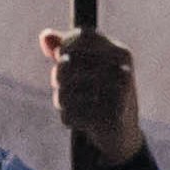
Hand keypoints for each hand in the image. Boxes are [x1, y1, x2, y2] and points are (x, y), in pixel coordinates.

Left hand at [37, 23, 142, 169]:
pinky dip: (69, 119)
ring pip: (63, 92)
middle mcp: (121, 70)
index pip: (81, 36)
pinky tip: (83, 121)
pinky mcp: (108, 119)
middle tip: (64, 86)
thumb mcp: (87, 67)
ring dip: (62, 101)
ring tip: (77, 105)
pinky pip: (68, 114)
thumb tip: (45, 36)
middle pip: (65, 64)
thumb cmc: (101, 94)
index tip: (61, 56)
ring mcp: (117, 95)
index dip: (64, 46)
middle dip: (58, 78)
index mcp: (120, 53)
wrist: (124, 133)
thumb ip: (65, 49)